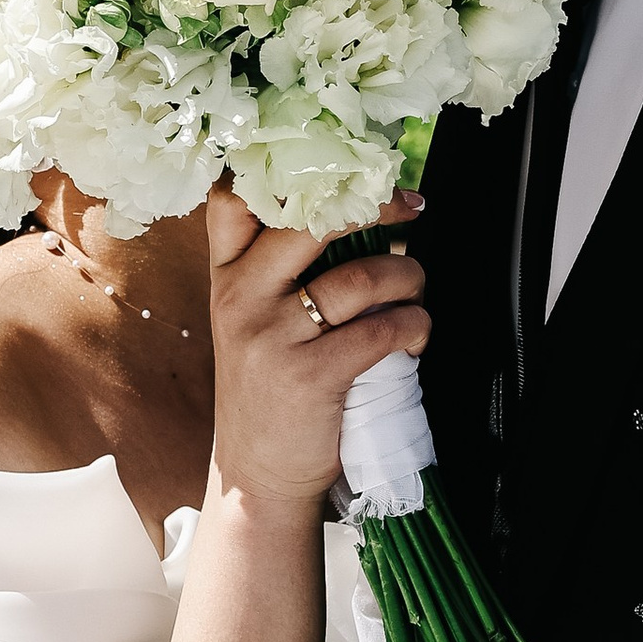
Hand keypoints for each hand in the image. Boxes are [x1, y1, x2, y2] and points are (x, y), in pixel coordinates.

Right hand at [205, 185, 427, 513]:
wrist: (258, 475)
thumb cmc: (268, 389)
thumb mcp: (248, 321)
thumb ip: (276, 269)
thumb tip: (356, 208)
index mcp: (227, 276)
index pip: (236, 198)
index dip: (292, 170)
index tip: (345, 166)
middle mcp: (242, 298)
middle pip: (312, 219)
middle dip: (376, 205)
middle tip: (409, 209)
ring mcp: (274, 337)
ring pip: (364, 276)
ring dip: (409, 277)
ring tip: (415, 291)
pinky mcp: (312, 375)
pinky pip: (384, 329)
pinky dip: (414, 326)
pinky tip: (414, 336)